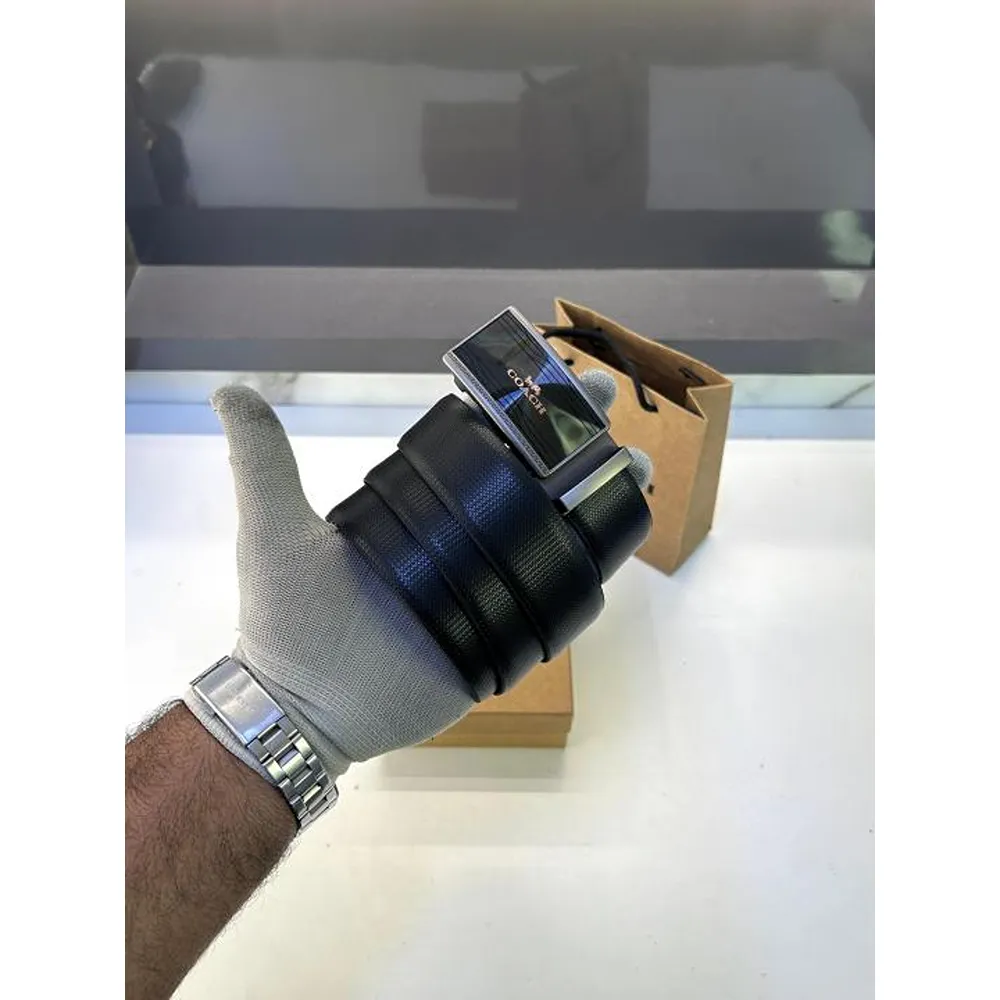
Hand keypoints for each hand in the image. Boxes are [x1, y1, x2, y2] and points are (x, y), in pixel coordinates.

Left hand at [185, 377, 648, 782]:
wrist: (304, 708)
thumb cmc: (287, 620)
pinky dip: (592, 565)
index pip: (482, 443)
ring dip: (599, 494)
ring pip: (554, 532)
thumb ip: (262, 458)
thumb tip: (230, 390)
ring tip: (635, 466)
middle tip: (608, 405)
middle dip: (576, 437)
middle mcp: (458, 540)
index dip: (523, 407)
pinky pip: (559, 597)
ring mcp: (487, 587)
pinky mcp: (506, 635)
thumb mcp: (272, 527)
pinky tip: (622, 534)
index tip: (558, 375)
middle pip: (530, 477)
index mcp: (419, 508)